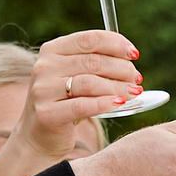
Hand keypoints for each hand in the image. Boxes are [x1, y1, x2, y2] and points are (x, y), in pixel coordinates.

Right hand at [13, 31, 145, 160]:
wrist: (38, 135)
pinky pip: (82, 106)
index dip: (115, 44)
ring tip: (134, 91)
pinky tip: (120, 103)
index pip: (88, 40)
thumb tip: (130, 56)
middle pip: (92, 62)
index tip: (134, 54)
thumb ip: (95, 62)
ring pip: (90, 83)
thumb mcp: (74, 75)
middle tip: (137, 78)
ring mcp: (43, 91)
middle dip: (121, 69)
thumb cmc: (65, 102)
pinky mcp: (47, 114)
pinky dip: (105, 103)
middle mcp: (44, 67)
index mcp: (52, 50)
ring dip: (118, 87)